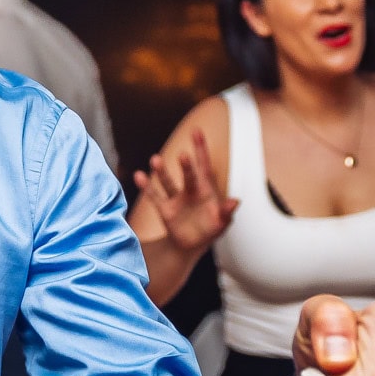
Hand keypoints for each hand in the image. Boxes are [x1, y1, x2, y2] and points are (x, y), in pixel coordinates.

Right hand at [128, 129, 236, 253]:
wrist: (191, 244)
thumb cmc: (210, 229)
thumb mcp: (222, 222)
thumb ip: (227, 212)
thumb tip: (235, 201)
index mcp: (206, 189)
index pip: (204, 166)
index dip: (201, 149)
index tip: (196, 131)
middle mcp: (190, 189)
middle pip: (188, 174)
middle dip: (186, 165)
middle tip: (183, 155)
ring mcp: (177, 198)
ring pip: (168, 182)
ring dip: (162, 172)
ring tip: (155, 160)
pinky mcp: (165, 208)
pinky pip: (155, 196)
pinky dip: (147, 186)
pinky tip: (139, 175)